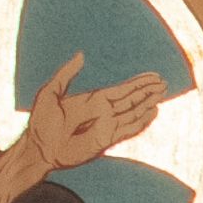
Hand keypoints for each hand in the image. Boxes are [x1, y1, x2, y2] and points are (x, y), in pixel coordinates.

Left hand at [20, 55, 164, 173]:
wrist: (38, 148)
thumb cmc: (40, 122)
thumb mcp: (50, 92)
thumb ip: (66, 74)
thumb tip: (80, 55)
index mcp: (93, 100)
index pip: (122, 89)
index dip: (138, 83)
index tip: (153, 76)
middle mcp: (103, 112)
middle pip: (131, 99)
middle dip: (147, 91)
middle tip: (164, 83)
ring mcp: (106, 126)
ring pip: (133, 113)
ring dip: (148, 104)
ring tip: (162, 95)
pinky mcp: (106, 140)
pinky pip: (128, 129)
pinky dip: (142, 122)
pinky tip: (152, 113)